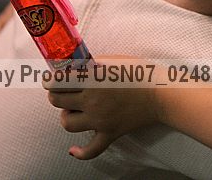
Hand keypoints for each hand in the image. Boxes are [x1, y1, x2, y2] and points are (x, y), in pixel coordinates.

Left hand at [43, 57, 161, 159]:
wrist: (161, 93)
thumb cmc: (140, 72)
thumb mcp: (113, 60)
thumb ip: (92, 63)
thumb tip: (75, 66)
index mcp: (92, 80)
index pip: (58, 81)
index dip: (50, 79)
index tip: (50, 78)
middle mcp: (92, 101)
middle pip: (57, 101)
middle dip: (55, 94)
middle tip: (61, 90)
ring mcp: (100, 120)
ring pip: (68, 124)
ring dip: (66, 116)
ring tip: (73, 110)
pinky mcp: (110, 133)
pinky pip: (91, 150)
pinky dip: (80, 152)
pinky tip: (73, 150)